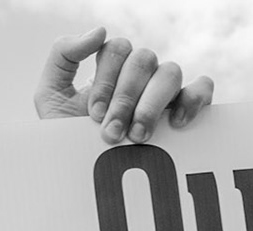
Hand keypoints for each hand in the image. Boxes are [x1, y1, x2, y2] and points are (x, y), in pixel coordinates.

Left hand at [34, 27, 213, 144]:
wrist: (82, 176)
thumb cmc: (67, 137)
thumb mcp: (49, 95)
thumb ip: (63, 54)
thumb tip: (99, 31)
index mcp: (112, 67)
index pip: (117, 49)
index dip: (106, 80)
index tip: (94, 115)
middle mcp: (141, 74)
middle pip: (144, 59)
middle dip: (126, 98)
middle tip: (112, 133)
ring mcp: (166, 90)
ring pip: (170, 72)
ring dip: (151, 105)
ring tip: (138, 136)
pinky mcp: (188, 109)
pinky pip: (202, 88)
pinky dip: (192, 100)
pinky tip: (175, 123)